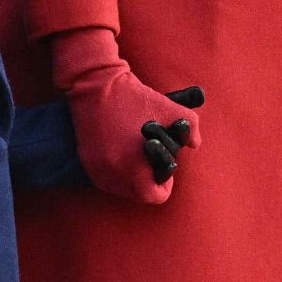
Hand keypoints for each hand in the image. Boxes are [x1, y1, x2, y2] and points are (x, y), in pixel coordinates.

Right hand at [52, 27, 201, 204]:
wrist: (95, 85)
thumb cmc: (136, 99)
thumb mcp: (172, 111)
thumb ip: (191, 129)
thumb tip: (195, 144)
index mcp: (134, 171)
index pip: (156, 196)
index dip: (166, 181)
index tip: (165, 163)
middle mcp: (113, 178)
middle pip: (139, 192)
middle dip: (150, 175)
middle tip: (152, 155)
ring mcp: (96, 172)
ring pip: (121, 186)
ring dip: (132, 172)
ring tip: (136, 149)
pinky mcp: (86, 162)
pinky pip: (106, 176)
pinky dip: (116, 166)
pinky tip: (121, 145)